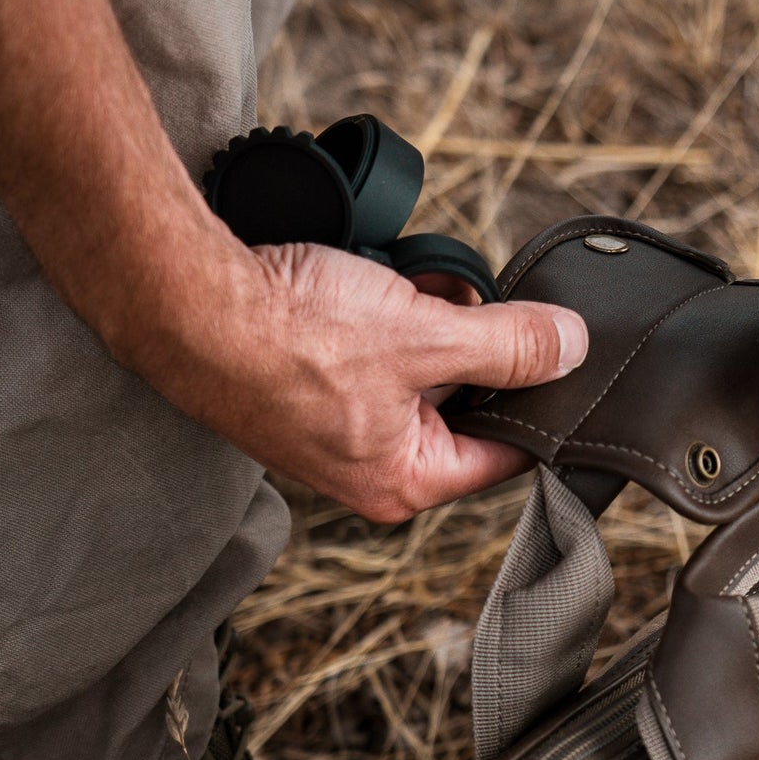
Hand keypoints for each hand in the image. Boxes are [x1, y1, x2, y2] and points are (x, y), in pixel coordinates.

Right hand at [116, 238, 586, 524]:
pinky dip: (393, 308)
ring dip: (436, 318)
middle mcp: (371, 466)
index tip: (569, 358)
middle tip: (487, 301)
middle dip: (482, 344)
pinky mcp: (313, 379)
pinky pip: (380, 345)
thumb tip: (572, 348)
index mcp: (404, 483)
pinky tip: (390, 276)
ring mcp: (339, 423)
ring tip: (422, 286)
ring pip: (423, 366)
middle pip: (466, 404)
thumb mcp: (425, 338)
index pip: (507, 453)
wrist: (186, 301)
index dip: (542, 401)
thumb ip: (508, 346)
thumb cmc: (289, 339)